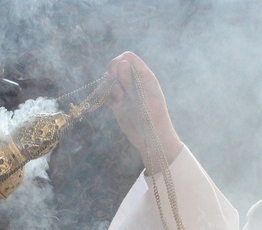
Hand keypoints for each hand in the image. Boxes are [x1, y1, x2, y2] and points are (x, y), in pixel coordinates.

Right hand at [107, 52, 182, 171]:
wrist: (153, 140)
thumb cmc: (154, 119)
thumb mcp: (143, 98)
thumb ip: (131, 81)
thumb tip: (121, 62)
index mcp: (145, 77)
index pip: (128, 58)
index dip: (118, 63)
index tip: (113, 76)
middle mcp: (135, 82)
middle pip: (116, 67)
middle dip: (112, 78)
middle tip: (118, 94)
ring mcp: (127, 92)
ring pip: (110, 81)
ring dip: (110, 90)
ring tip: (118, 103)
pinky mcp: (119, 103)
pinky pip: (108, 93)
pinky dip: (107, 98)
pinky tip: (114, 107)